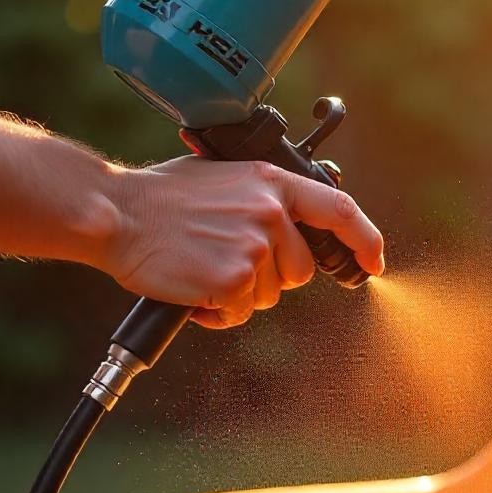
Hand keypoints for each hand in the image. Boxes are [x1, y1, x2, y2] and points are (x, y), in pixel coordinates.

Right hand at [103, 156, 382, 327]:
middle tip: (227, 263)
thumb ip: (265, 198)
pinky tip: (194, 291)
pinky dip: (219, 313)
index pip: (340, 211)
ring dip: (240, 294)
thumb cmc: (163, 198)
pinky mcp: (234, 280)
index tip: (374, 263)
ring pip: (269, 296)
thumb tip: (293, 225)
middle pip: (300, 271)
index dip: (365, 240)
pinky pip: (240, 313)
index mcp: (273, 182)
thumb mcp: (226, 179)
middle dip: (271, 278)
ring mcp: (254, 247)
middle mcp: (270, 212)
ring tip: (203, 268)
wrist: (117, 213)